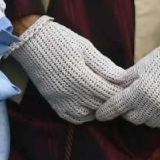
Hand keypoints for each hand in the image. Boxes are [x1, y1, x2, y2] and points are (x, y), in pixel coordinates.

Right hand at [7, 17, 124, 123]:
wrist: (31, 42)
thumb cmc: (60, 40)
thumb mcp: (86, 48)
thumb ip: (105, 66)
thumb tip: (123, 78)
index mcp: (82, 77)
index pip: (109, 93)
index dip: (122, 91)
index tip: (129, 87)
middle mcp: (72, 94)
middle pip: (101, 105)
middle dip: (113, 99)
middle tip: (119, 91)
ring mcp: (62, 101)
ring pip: (89, 115)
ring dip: (99, 108)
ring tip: (103, 97)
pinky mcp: (54, 103)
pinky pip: (73, 118)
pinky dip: (84, 115)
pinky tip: (88, 104)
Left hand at [95, 38, 159, 130]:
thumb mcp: (141, 66)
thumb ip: (125, 81)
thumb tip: (111, 90)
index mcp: (141, 90)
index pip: (117, 106)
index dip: (106, 111)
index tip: (99, 115)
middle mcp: (154, 106)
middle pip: (132, 118)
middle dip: (128, 110)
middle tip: (131, 100)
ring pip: (148, 122)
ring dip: (145, 114)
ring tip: (150, 99)